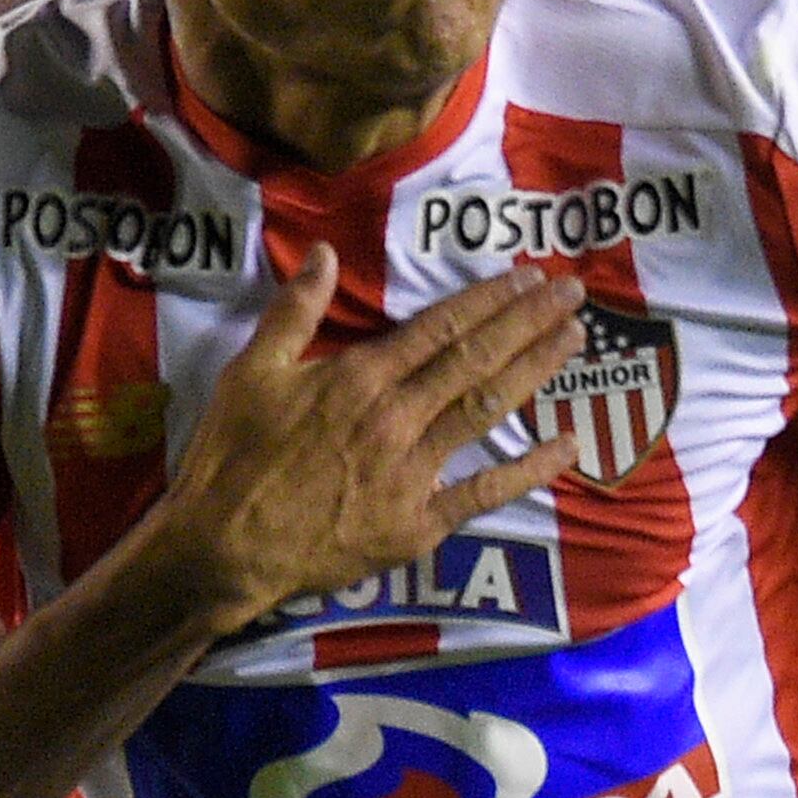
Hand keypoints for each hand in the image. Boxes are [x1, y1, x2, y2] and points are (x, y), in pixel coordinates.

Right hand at [146, 249, 586, 620]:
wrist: (224, 546)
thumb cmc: (231, 457)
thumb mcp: (249, 372)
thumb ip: (294, 311)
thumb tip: (324, 251)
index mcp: (359, 377)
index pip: (439, 327)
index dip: (488, 299)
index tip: (527, 277)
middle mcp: (396, 417)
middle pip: (475, 359)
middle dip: (528, 321)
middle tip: (572, 293)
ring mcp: (413, 471)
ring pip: (486, 409)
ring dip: (535, 370)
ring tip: (574, 338)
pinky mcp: (418, 523)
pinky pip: (483, 491)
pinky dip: (529, 469)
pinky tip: (567, 444)